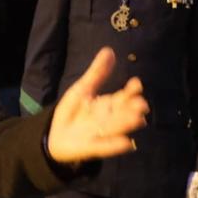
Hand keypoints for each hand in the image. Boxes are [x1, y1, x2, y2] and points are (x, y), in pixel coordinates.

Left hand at [47, 48, 148, 162]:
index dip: (130, 91)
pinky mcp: (91, 148)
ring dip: (126, 124)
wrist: (55, 135)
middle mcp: (108, 119)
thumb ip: (97, 73)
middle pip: (122, 113)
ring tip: (138, 120)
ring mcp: (101, 134)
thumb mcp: (83, 89)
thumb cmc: (74, 112)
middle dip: (132, 109)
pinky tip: (127, 143)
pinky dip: (114, 145)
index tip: (137, 83)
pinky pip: (104, 147)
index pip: (123, 97)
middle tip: (142, 105)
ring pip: (115, 128)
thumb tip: (109, 50)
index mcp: (108, 105)